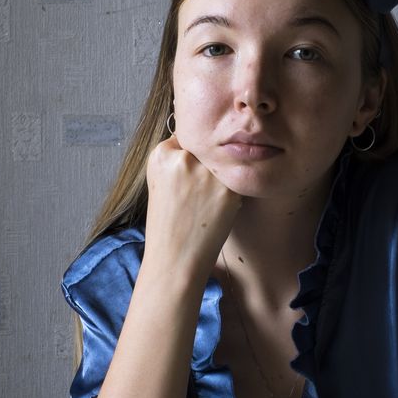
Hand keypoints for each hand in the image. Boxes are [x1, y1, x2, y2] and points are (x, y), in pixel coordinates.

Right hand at [144, 136, 241, 280]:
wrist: (175, 258)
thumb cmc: (167, 224)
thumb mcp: (160, 183)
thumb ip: (176, 160)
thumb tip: (205, 144)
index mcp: (161, 154)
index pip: (186, 139)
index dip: (191, 159)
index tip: (187, 178)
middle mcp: (183, 158)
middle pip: (208, 150)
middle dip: (207, 167)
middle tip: (199, 194)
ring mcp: (206, 173)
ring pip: (224, 165)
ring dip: (222, 179)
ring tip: (207, 204)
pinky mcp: (228, 189)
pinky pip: (237, 182)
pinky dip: (231, 195)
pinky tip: (218, 211)